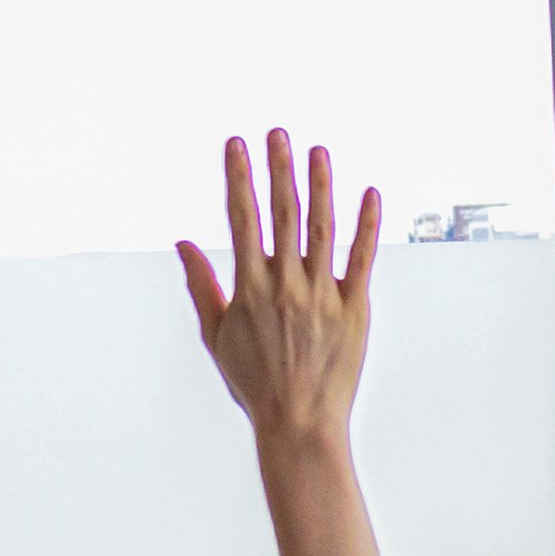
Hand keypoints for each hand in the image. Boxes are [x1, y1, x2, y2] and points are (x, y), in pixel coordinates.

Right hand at [175, 129, 378, 453]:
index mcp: (249, 288)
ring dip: (321, 186)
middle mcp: (286, 285)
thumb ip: (201, 284)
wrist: (298, 422)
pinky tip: (371, 193)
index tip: (236, 145)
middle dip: (279, 170)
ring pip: (323, 229)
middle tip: (279, 133)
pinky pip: (362, 259)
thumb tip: (183, 244)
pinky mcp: (354, 309)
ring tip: (319, 152)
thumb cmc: (253, 382)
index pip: (242, 219)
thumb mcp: (216, 335)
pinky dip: (368, 225)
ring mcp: (322, 295)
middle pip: (283, 214)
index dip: (238, 177)